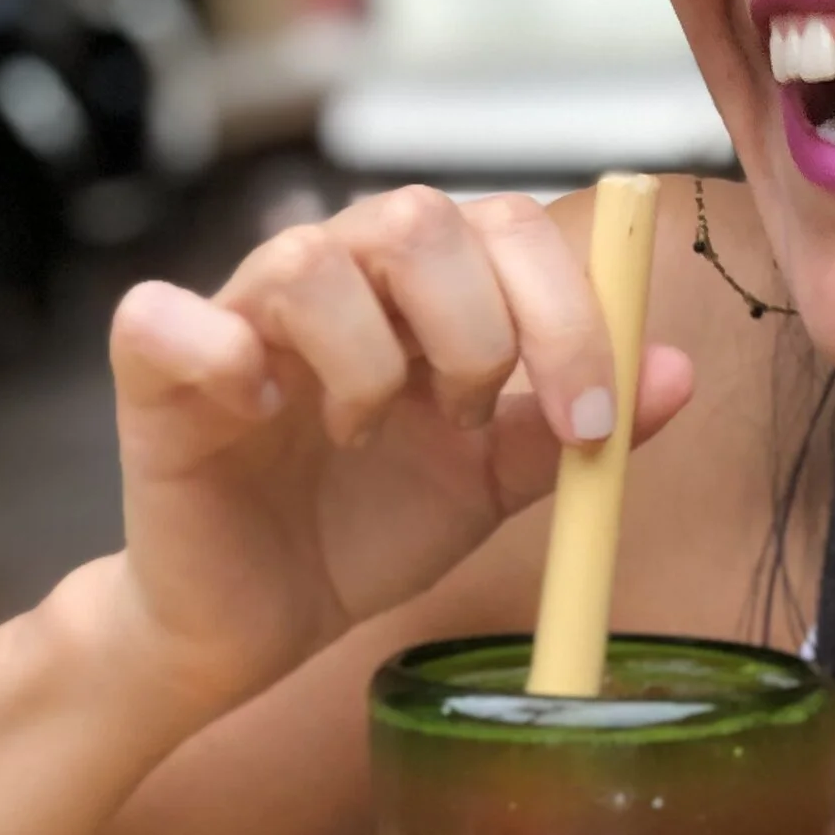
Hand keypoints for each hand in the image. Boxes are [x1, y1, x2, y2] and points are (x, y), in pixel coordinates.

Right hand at [102, 185, 692, 711]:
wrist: (260, 617)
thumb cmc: (371, 524)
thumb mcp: (497, 483)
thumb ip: (579, 426)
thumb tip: (679, 372)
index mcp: (427, 287)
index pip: (511, 228)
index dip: (568, 314)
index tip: (591, 422)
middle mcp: (338, 273)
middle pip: (417, 216)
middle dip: (477, 331)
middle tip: (473, 424)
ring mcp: (241, 310)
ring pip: (311, 259)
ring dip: (368, 363)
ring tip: (366, 437)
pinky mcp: (155, 365)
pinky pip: (166, 315)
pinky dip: (225, 358)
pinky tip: (262, 413)